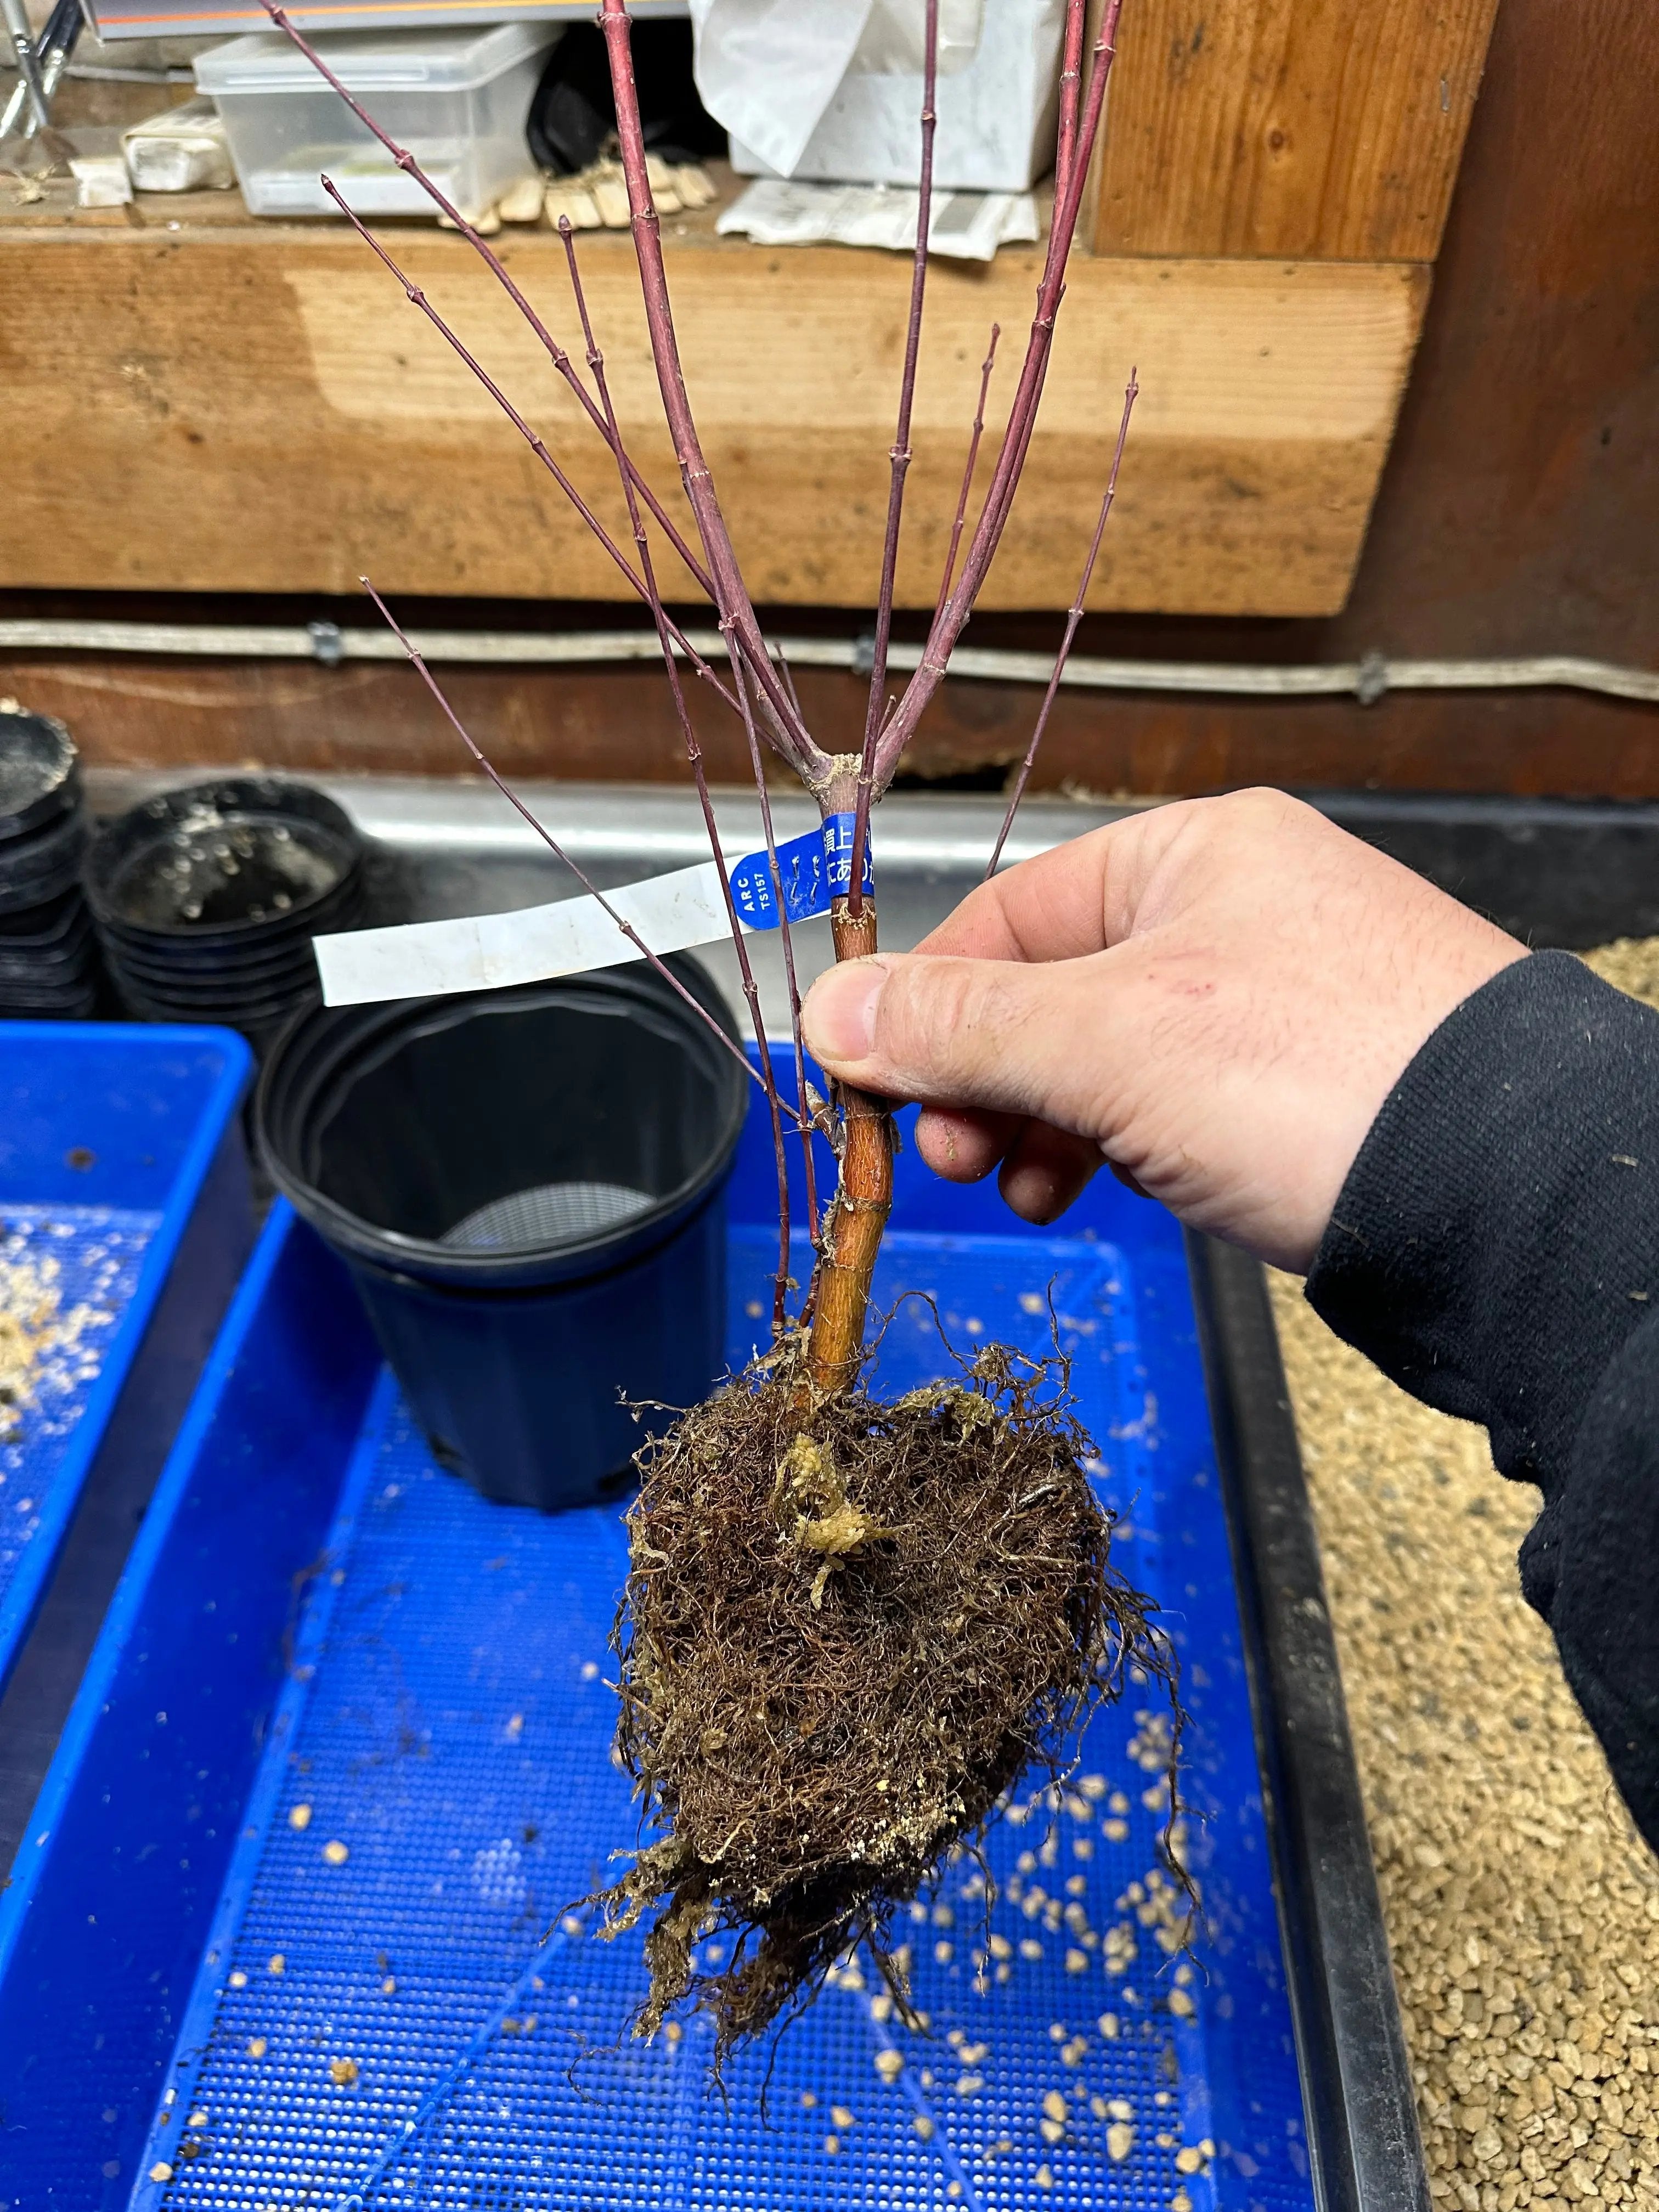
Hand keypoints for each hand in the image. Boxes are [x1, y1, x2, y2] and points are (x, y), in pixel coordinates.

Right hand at [799, 788, 1524, 1272]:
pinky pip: (1162, 1105)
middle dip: (982, 1080)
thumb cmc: (1320, 1079)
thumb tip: (830, 1012)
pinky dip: (1108, 1148)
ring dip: (1036, 1124)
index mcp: (1192, 855)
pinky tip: (1087, 1190)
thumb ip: (960, 1026)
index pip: (1006, 914)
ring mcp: (1268, 1004)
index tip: (873, 1087)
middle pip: (1047, 991)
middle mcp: (1231, 913)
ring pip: (1100, 1059)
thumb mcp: (1105, 1042)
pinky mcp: (1296, 1087)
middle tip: (951, 1155)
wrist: (1502, 1196)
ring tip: (1022, 1185)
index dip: (925, 1004)